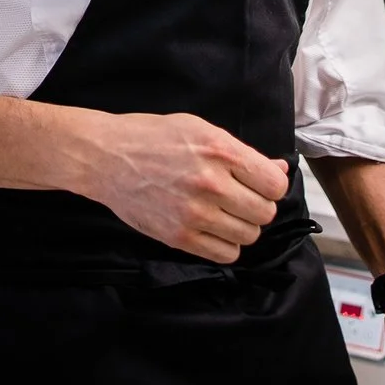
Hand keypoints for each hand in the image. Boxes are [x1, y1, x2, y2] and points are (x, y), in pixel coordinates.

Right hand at [79, 113, 288, 261]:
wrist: (106, 158)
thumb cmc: (152, 137)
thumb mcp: (201, 130)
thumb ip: (243, 152)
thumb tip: (279, 169)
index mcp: (220, 151)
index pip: (274, 184)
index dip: (270, 185)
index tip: (258, 184)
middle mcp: (211, 183)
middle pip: (264, 212)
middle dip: (257, 206)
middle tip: (239, 198)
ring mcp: (195, 213)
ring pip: (248, 236)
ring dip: (241, 226)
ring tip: (223, 213)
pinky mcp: (179, 237)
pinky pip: (225, 254)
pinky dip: (225, 245)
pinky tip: (213, 228)